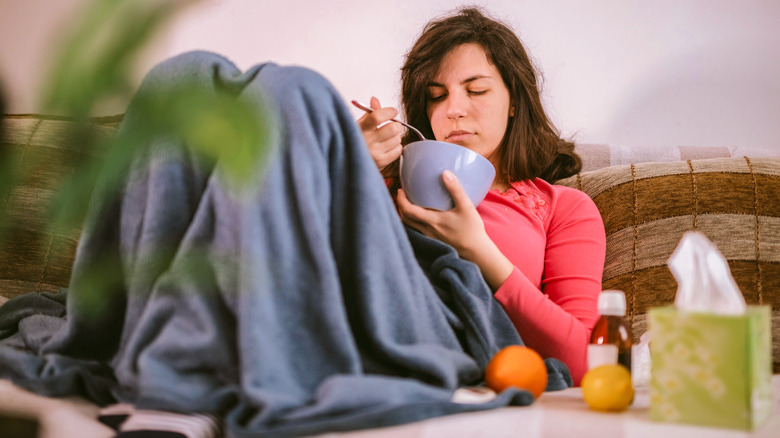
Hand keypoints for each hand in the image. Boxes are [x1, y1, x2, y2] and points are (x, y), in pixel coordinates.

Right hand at [357, 97, 402, 170]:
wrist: (347, 163)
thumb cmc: (356, 140)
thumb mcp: (359, 125)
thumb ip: (369, 113)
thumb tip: (374, 99)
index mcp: (360, 128)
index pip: (378, 116)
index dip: (389, 112)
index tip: (393, 112)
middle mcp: (367, 141)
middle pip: (393, 128)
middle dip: (396, 125)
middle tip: (393, 126)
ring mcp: (374, 153)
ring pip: (397, 139)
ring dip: (395, 137)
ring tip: (386, 139)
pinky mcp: (381, 162)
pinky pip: (398, 150)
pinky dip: (396, 147)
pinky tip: (387, 148)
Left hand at [397, 170, 513, 288]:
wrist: (476, 252)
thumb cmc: (472, 230)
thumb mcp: (466, 207)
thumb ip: (455, 189)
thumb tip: (445, 173)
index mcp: (432, 221)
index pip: (407, 210)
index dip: (400, 199)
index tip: (400, 190)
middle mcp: (427, 230)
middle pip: (404, 218)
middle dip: (400, 206)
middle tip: (403, 196)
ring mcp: (429, 238)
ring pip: (409, 226)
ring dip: (405, 215)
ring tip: (409, 205)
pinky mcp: (433, 242)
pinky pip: (416, 232)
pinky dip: (413, 223)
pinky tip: (420, 219)